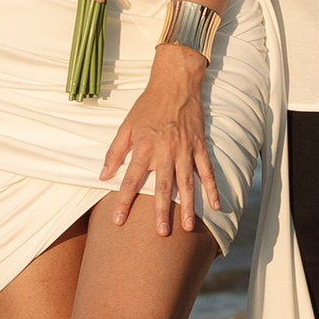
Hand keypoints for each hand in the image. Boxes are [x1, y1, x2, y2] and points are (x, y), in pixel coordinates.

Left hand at [101, 40, 219, 239]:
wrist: (175, 84)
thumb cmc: (148, 105)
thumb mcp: (126, 126)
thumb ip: (115, 152)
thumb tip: (104, 175)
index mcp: (144, 146)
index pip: (131, 179)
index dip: (124, 200)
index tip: (119, 220)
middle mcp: (165, 150)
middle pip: (163, 186)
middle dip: (161, 211)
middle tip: (161, 234)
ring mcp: (185, 149)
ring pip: (186, 182)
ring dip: (187, 206)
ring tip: (187, 227)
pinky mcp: (199, 146)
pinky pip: (206, 170)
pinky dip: (211, 188)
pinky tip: (215, 206)